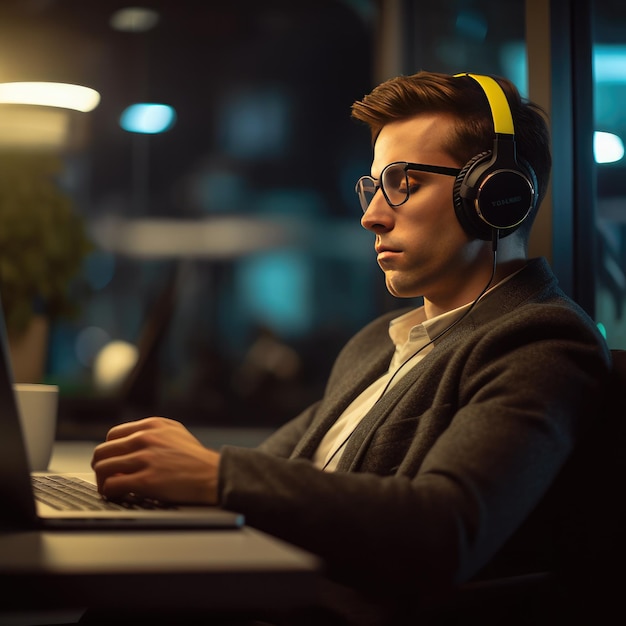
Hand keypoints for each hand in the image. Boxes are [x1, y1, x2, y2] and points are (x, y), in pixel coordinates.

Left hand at [91, 417, 219, 504]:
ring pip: (103, 468)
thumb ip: (153, 432)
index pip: (112, 435)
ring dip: (103, 481)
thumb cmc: (196, 459)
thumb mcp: (175, 433)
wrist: (214, 475)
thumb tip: (129, 443)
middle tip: (107, 477)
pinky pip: (112, 485)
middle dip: (101, 466)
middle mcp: (146, 438)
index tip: (113, 461)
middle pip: (103, 451)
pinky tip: (117, 495)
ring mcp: (145, 458)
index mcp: (152, 425)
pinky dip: (109, 492)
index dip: (110, 450)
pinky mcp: (146, 480)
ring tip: (110, 488)